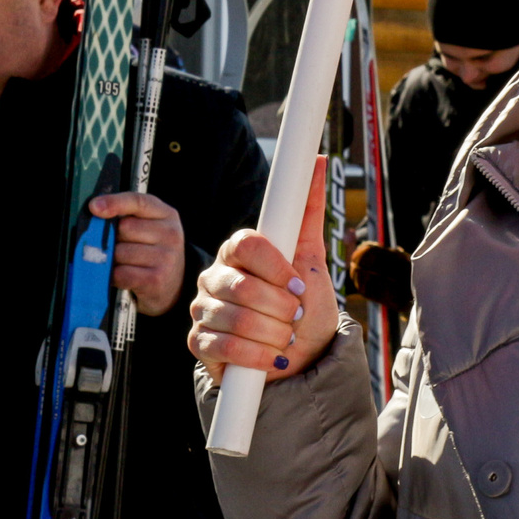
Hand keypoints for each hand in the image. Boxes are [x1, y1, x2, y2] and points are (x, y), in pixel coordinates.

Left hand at [88, 191, 186, 316]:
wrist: (173, 283)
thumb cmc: (151, 250)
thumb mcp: (148, 226)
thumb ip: (126, 216)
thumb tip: (95, 214)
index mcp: (167, 214)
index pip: (139, 202)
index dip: (115, 202)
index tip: (94, 207)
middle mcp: (170, 234)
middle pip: (124, 227)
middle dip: (115, 237)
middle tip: (122, 246)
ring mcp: (166, 257)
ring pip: (119, 252)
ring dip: (114, 259)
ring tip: (125, 263)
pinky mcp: (156, 279)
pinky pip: (120, 273)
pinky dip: (115, 276)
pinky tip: (124, 276)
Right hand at [189, 158, 334, 382]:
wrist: (299, 358)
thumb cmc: (304, 307)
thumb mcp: (312, 259)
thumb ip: (308, 212)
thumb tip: (320, 161)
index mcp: (238, 252)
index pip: (246, 244)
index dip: (276, 268)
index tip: (299, 286)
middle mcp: (214, 276)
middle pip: (244, 286)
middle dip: (282, 309)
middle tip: (296, 317)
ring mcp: (202, 308)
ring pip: (236, 318)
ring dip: (274, 334)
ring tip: (285, 337)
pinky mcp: (198, 341)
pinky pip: (223, 346)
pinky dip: (258, 356)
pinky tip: (273, 358)